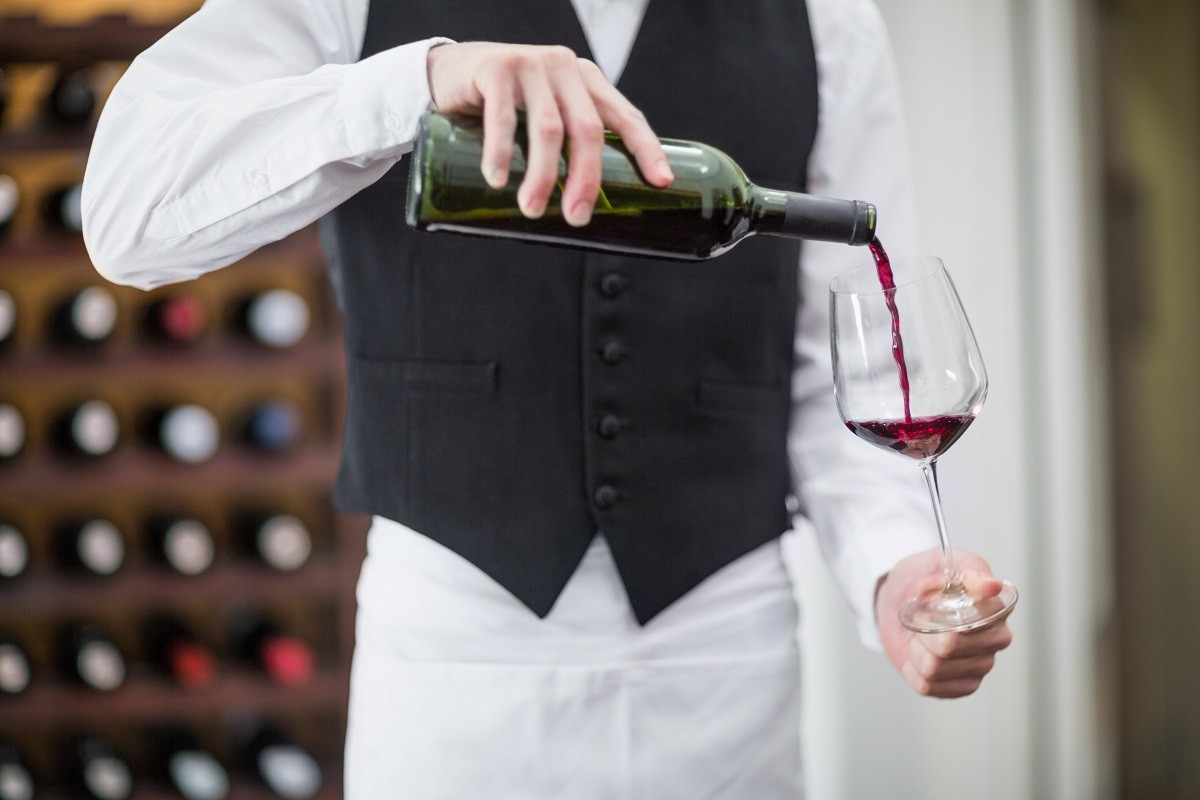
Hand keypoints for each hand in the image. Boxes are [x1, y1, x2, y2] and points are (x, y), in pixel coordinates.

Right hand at [426, 41, 673, 225]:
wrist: (452, 70)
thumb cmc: (506, 103)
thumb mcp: (546, 112)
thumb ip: (567, 139)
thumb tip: (584, 204)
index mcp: (587, 80)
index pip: (625, 115)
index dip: (646, 148)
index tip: (660, 182)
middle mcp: (564, 68)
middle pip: (587, 129)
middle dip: (586, 179)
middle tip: (576, 218)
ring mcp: (530, 65)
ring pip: (548, 130)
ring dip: (542, 176)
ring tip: (532, 210)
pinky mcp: (495, 69)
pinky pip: (502, 118)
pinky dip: (501, 153)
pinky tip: (499, 180)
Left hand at [875, 548, 1013, 697]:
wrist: (898, 598)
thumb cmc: (923, 578)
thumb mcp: (941, 562)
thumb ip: (970, 571)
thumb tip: (993, 586)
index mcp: (996, 608)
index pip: (975, 621)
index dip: (941, 612)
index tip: (932, 600)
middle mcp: (995, 639)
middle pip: (949, 646)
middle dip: (924, 630)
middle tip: (921, 618)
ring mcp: (981, 665)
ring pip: (935, 668)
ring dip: (916, 650)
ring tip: (920, 635)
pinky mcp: (962, 685)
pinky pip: (929, 687)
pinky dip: (912, 669)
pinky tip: (918, 655)